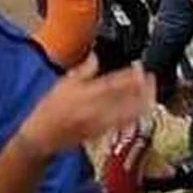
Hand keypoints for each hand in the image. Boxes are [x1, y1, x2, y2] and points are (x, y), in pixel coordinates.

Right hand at [18, 56, 155, 158]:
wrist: (42, 137)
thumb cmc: (49, 111)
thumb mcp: (62, 84)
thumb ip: (82, 70)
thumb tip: (95, 56)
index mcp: (86, 94)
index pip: (115, 83)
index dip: (131, 75)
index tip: (141, 68)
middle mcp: (97, 109)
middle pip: (129, 98)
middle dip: (144, 87)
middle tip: (150, 78)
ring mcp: (103, 122)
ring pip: (132, 111)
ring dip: (144, 99)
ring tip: (150, 90)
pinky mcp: (105, 132)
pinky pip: (127, 122)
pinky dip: (137, 112)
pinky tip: (142, 106)